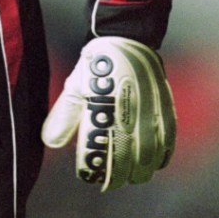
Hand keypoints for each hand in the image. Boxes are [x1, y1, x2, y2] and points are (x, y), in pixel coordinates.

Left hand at [41, 37, 175, 190]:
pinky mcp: (165, 108)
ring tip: (130, 176)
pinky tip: (154, 162)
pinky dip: (161, 156)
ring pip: (149, 156)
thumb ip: (64, 117)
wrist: (126, 37)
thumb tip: (50, 143)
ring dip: (140, 170)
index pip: (100, 154)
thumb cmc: (98, 64)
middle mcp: (129, 116)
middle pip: (128, 161)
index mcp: (104, 112)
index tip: (89, 176)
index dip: (94, 170)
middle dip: (118, 176)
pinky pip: (168, 140)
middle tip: (110, 180)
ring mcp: (150, 114)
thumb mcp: (75, 87)